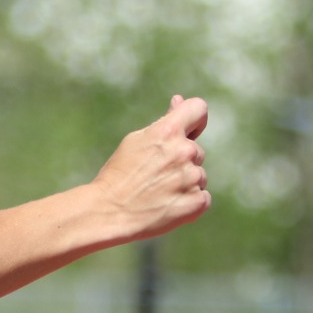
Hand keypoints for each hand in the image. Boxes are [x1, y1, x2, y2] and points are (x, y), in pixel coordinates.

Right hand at [91, 94, 211, 242]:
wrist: (109, 212)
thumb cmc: (119, 175)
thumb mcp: (136, 141)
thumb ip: (164, 122)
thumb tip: (179, 100)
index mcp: (167, 131)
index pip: (198, 109)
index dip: (195, 119)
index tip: (190, 129)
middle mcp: (184, 152)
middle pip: (196, 149)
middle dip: (181, 159)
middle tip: (155, 174)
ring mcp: (192, 178)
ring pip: (198, 175)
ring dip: (185, 181)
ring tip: (158, 192)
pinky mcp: (197, 202)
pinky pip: (203, 196)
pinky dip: (189, 201)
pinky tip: (167, 204)